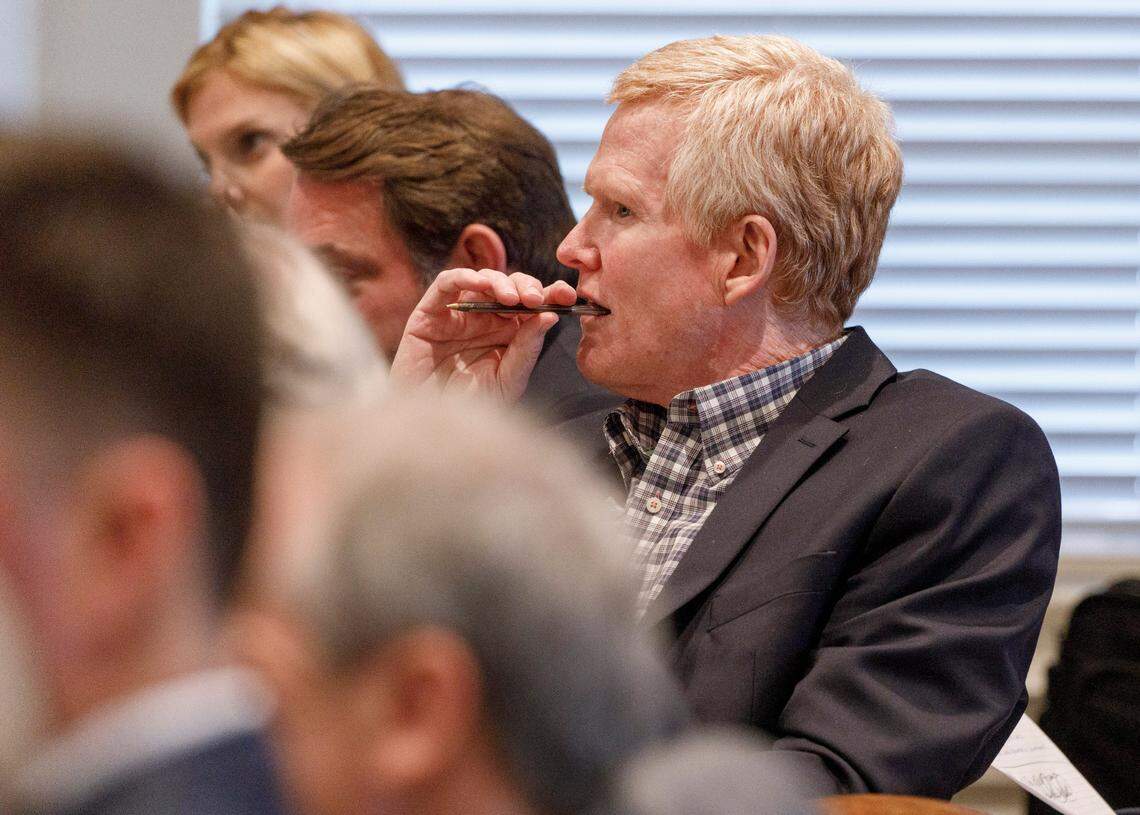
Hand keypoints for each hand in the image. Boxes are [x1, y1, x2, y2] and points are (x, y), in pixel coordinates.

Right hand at [390, 267, 577, 403]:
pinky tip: (480, 284)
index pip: (533, 305)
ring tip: (512, 298)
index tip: (568, 296)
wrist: (430, 429)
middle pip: (510, 287)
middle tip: (537, 298)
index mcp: (508, 334)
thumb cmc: (469, 408)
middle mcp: (485, 320)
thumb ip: (526, 349)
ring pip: (481, 281)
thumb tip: (549, 316)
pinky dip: (464, 277)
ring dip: (499, 281)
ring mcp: (457, 315)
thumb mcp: (508, 381)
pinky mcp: (429, 314)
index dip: (552, 294)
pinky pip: (446, 284)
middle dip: (527, 286)